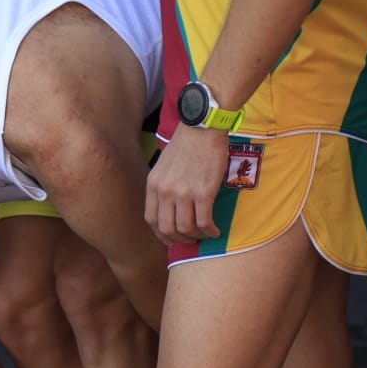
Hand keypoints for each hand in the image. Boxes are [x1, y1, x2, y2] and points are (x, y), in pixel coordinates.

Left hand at [145, 124, 228, 243]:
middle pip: (167, 229)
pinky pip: (204, 222)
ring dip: (196, 237)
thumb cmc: (187, 144)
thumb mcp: (163, 166)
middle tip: (191, 239)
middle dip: (180, 239)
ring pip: (185, 229)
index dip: (162, 234)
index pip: (151, 220)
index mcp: (154, 185)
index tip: (173, 237)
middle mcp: (165, 191)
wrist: (202, 127)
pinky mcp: (203, 192)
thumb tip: (170, 206)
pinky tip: (215, 230)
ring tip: (205, 234)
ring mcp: (183, 193)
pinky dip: (209, 231)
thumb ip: (163, 186)